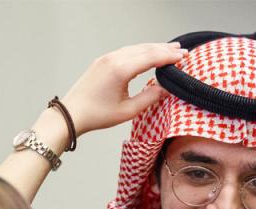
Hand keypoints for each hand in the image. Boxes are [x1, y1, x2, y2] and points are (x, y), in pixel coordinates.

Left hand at [61, 42, 187, 135]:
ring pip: (136, 48)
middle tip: (181, 51)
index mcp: (120, 70)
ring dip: (153, 48)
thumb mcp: (128, 111)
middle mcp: (113, 59)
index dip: (169, 56)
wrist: (72, 113)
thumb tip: (165, 89)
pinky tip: (148, 54)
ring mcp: (107, 58)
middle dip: (164, 49)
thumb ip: (149, 98)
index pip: (151, 57)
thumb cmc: (97, 115)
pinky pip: (126, 51)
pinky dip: (141, 51)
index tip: (183, 57)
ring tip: (168, 50)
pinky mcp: (102, 61)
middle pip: (145, 49)